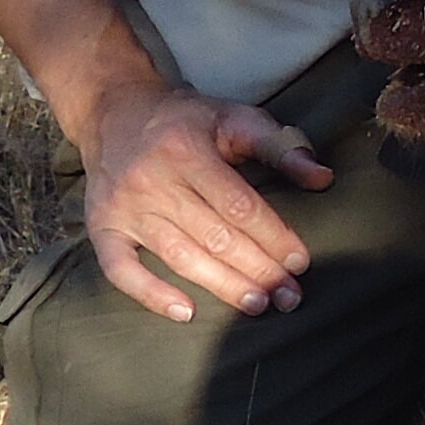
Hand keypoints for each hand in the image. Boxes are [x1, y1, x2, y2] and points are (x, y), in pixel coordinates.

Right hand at [80, 82, 336, 323]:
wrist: (115, 112)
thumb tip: (322, 178)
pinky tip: (186, 312)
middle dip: (257, 270)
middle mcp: (152, 180)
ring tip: (257, 305)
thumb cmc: (186, 121)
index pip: (239, 205)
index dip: (273, 236)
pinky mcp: (102, 227)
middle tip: (289, 296)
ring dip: (222, 286)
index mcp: (187, 149)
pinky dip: (151, 294)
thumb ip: (281, 146)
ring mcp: (124, 207)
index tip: (300, 261)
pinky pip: (121, 269)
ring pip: (179, 256)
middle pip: (214, 235)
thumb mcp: (235, 118)